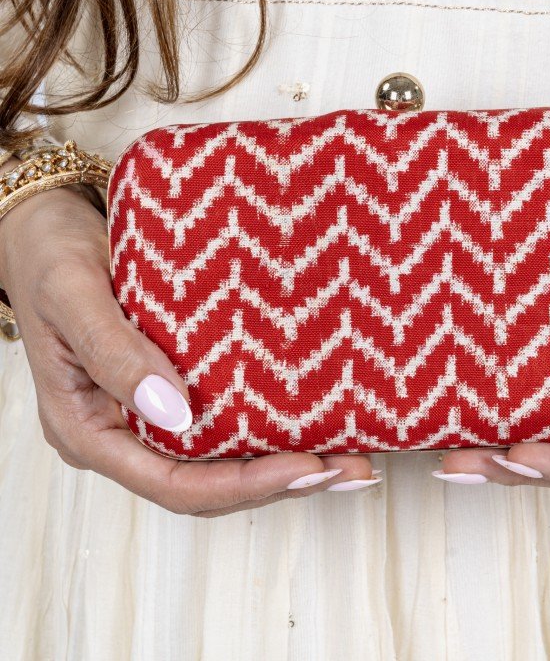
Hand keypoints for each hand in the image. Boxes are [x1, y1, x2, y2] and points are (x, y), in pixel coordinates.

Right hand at [0, 172, 376, 516]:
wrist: (42, 222)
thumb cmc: (48, 254)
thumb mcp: (73, 295)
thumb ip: (117, 353)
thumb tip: (177, 413)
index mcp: (89, 429)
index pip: (174, 482)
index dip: (244, 485)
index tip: (307, 466)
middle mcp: (122, 432)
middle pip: (207, 482)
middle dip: (280, 481)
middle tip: (350, 466)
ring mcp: (145, 411)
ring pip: (219, 457)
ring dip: (284, 459)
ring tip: (349, 453)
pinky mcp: (168, 381)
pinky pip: (220, 418)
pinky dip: (266, 423)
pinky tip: (313, 413)